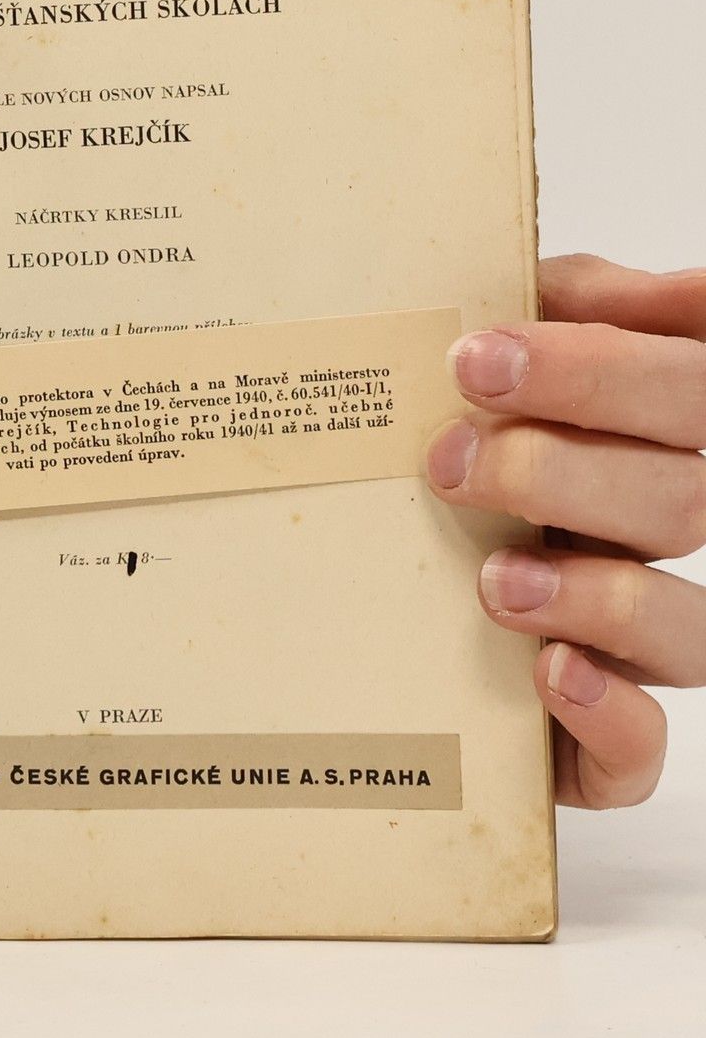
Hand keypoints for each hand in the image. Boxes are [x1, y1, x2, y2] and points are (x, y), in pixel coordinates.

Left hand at [426, 255, 705, 807]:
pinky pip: (640, 751)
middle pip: (685, 496)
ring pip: (687, 627)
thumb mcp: (483, 379)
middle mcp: (655, 533)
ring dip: (597, 597)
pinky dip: (607, 714)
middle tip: (447, 456)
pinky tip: (549, 674)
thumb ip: (543, 314)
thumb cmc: (448, 463)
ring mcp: (637, 645)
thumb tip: (545, 286)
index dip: (605, 366)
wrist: (364, 621)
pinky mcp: (596, 743)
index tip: (475, 352)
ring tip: (495, 578)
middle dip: (564, 469)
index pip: (688, 387)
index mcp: (643, 438)